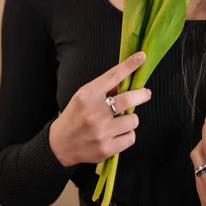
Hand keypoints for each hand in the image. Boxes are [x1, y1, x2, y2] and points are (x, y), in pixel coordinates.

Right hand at [49, 52, 151, 166]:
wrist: (60, 145)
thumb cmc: (75, 116)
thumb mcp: (83, 97)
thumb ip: (104, 89)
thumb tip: (127, 80)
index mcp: (88, 95)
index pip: (113, 76)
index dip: (130, 65)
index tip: (142, 56)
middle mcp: (94, 112)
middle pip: (128, 99)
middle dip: (142, 94)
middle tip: (145, 93)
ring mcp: (101, 132)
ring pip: (133, 120)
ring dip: (131, 119)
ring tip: (121, 121)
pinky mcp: (106, 148)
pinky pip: (131, 137)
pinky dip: (127, 135)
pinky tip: (117, 134)